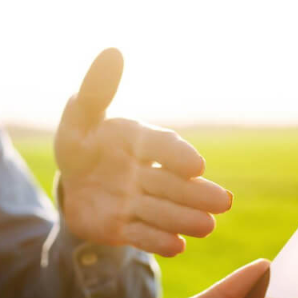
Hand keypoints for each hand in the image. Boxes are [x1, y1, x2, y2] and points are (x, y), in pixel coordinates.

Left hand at [54, 48, 232, 256]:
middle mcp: (144, 173)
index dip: (177, 155)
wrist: (74, 184)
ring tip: (207, 226)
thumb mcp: (80, 119)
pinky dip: (158, 241)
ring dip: (184, 218)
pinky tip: (177, 246)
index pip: (161, 146)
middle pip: (171, 184)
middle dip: (195, 193)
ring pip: (161, 210)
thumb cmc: (82, 145)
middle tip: (223, 202)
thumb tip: (112, 51)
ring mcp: (137, 202)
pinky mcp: (126, 228)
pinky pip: (142, 235)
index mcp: (138, 141)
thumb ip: (96, 91)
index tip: (196, 165)